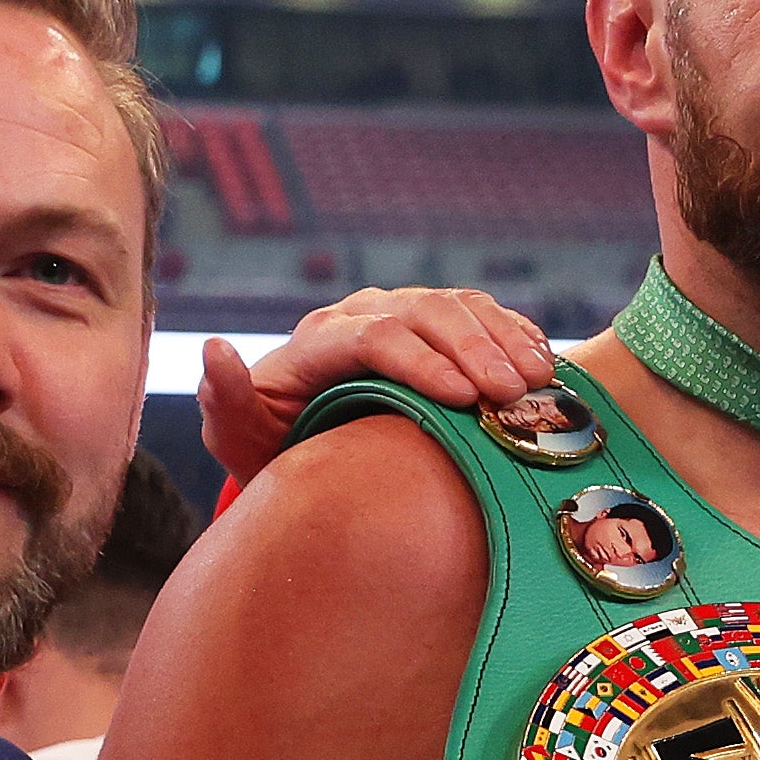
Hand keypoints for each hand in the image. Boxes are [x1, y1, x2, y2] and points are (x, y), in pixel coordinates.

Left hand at [199, 287, 562, 485]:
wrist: (310, 447)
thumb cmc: (277, 453)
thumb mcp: (241, 441)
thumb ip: (225, 404)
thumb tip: (214, 350)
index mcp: (318, 341)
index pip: (374, 335)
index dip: (421, 362)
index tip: (462, 400)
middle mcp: (364, 315)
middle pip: (426, 311)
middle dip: (473, 350)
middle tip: (511, 393)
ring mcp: (405, 314)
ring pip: (460, 306)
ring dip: (503, 340)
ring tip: (537, 382)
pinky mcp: (438, 325)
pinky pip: (484, 314)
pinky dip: (517, 334)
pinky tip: (546, 366)